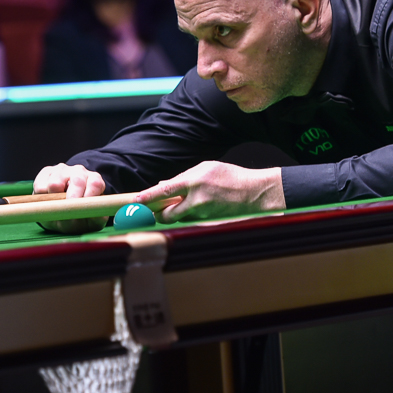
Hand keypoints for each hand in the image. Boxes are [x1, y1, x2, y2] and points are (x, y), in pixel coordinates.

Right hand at [34, 163, 107, 233]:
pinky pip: (40, 187)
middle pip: (77, 180)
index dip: (90, 196)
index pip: (95, 183)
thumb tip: (98, 218)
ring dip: (54, 199)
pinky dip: (42, 198)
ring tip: (56, 209)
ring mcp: (62, 170)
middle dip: (73, 197)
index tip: (85, 208)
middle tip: (69, 210)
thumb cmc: (79, 213)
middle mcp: (79, 172)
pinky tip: (47, 202)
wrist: (61, 206)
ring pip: (55, 183)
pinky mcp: (46, 173)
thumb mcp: (90, 219)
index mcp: (94, 180)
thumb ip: (96, 218)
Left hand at [134, 161, 284, 223]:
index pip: (165, 191)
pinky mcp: (209, 223)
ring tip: (188, 205)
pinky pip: (192, 221)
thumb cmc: (231, 177)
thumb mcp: (207, 168)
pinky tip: (202, 208)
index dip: (148, 197)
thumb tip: (164, 185)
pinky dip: (191, 216)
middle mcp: (197, 199)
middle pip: (168, 213)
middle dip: (160, 214)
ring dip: (177, 214)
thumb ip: (183, 177)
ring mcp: (203, 213)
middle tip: (156, 211)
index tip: (136, 201)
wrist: (256, 194)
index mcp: (194, 181)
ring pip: (180, 218)